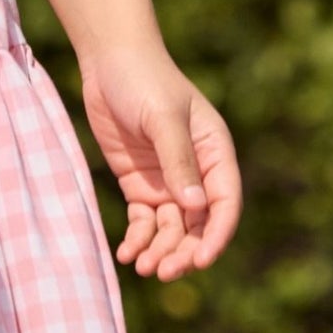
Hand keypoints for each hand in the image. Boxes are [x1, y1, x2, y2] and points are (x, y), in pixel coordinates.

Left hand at [79, 41, 242, 280]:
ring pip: (171, 228)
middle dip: (183, 251)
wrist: (108, 60)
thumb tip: (195, 208)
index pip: (224, 203)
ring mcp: (168, 181)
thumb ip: (178, 161)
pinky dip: (138, 239)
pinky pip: (144, 221)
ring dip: (161, 251)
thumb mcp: (163, 118)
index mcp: (216, 154)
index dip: (216, 235)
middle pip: (197, 224)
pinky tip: (127, 254)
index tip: (201, 260)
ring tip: (143, 268)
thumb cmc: (144, 80)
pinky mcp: (140, 184)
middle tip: (163, 272)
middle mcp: (196, 173)